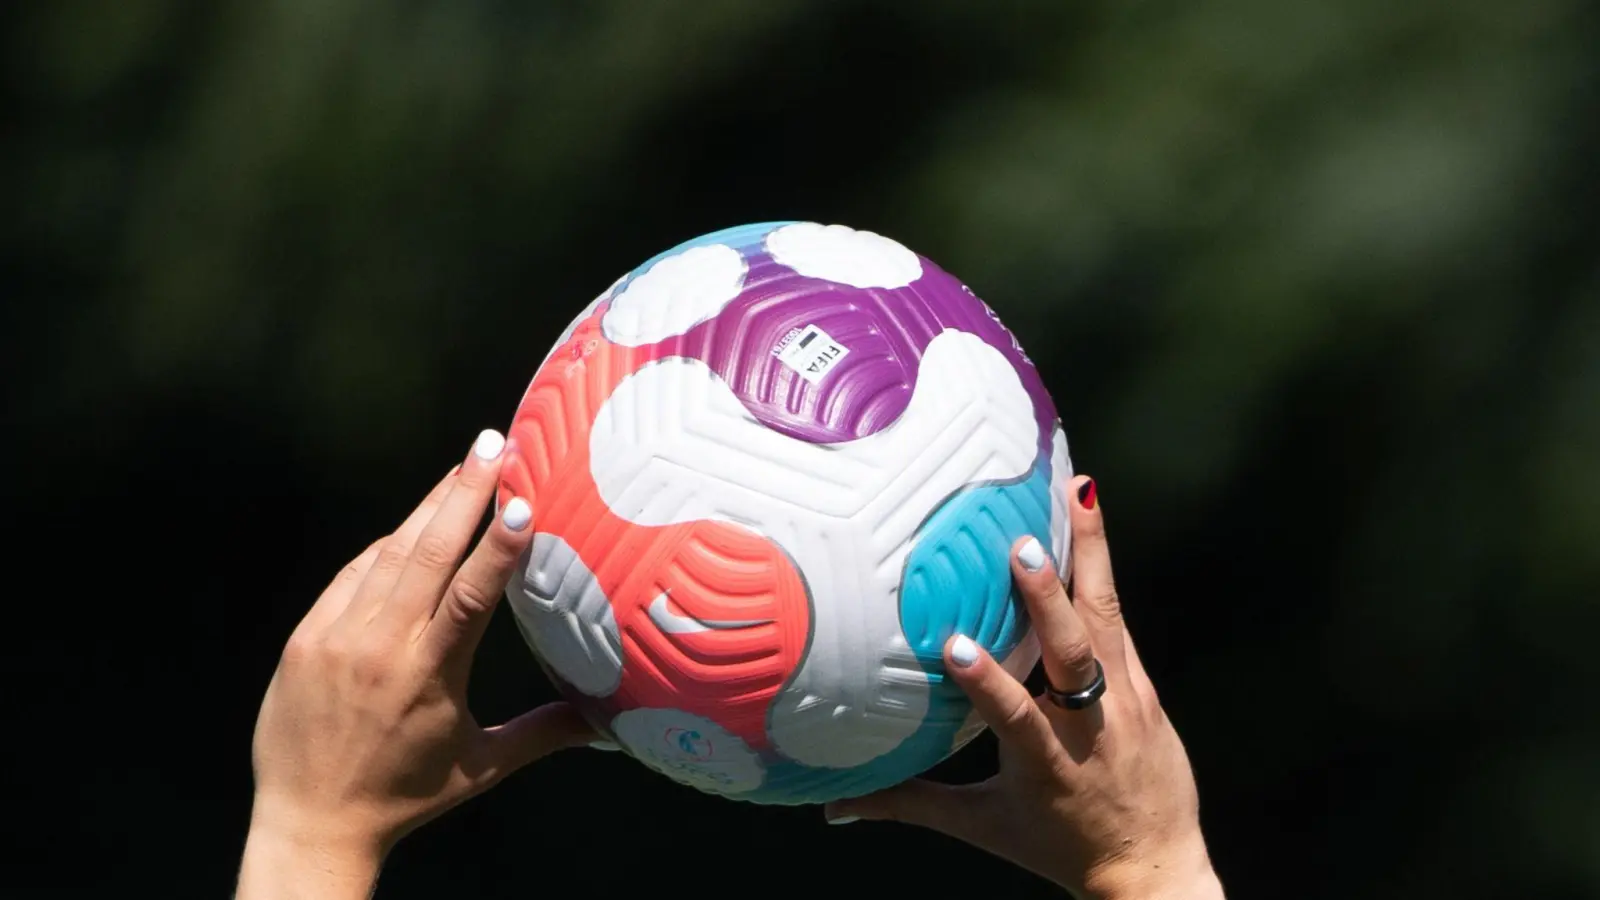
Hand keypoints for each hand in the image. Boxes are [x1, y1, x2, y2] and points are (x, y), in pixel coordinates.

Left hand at [237, 429, 594, 899]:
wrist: (309, 823)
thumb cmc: (405, 796)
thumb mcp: (481, 767)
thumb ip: (544, 733)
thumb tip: (611, 724)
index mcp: (428, 677)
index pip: (468, 598)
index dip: (496, 547)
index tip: (519, 502)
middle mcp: (380, 648)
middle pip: (426, 555)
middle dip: (462, 493)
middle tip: (492, 443)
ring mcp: (337, 637)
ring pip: (388, 555)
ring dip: (429, 507)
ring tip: (466, 467)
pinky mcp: (307, 637)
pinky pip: (353, 576)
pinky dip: (388, 547)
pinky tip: (416, 525)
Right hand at [824, 476, 1222, 899]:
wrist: (1155, 867)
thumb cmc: (1060, 846)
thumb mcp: (984, 826)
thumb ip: (910, 804)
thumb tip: (835, 806)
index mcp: (1045, 763)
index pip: (1015, 717)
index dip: (988, 682)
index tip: (956, 644)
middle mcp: (1091, 726)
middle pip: (1075, 655)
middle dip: (1049, 600)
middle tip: (1025, 545)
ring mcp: (1128, 701)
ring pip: (1109, 620)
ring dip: (1093, 554)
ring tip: (1079, 492)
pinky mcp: (1146, 686)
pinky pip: (1120, 622)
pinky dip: (1102, 572)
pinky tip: (1089, 519)